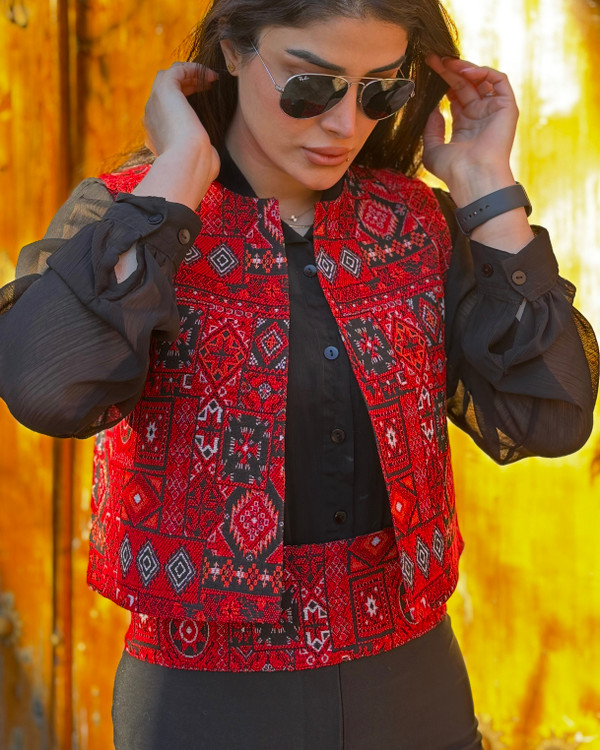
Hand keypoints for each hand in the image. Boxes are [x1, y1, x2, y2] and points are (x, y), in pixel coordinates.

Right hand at [133, 62, 220, 208]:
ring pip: (167, 78)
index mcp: (156, 137)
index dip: (184, 103)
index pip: (165, 112)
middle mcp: (151, 119)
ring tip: (210, 78)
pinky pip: (176, 70)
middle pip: (164, 93)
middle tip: (206, 86)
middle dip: (185, 86)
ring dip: (188, 75)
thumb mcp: (197, 161)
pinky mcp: (163, 91)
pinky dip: (193, 69)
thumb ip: (199, 155)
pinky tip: (210, 76)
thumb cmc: (198, 169)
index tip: (205, 100)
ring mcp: (154, 104)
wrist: (189, 164)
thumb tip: (210, 157)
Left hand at [422, 55, 518, 204]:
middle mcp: (480, 116)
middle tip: (433, 59)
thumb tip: (433, 110)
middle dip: (449, 70)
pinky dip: (484, 72)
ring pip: (482, 80)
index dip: (443, 81)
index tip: (429, 70)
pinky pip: (499, 81)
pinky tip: (466, 71)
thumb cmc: (453, 170)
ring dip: (465, 68)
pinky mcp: (506, 107)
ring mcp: (493, 111)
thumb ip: (431, 129)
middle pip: (465, 85)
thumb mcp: (432, 150)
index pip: (455, 95)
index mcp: (464, 125)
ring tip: (447, 63)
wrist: (473, 176)